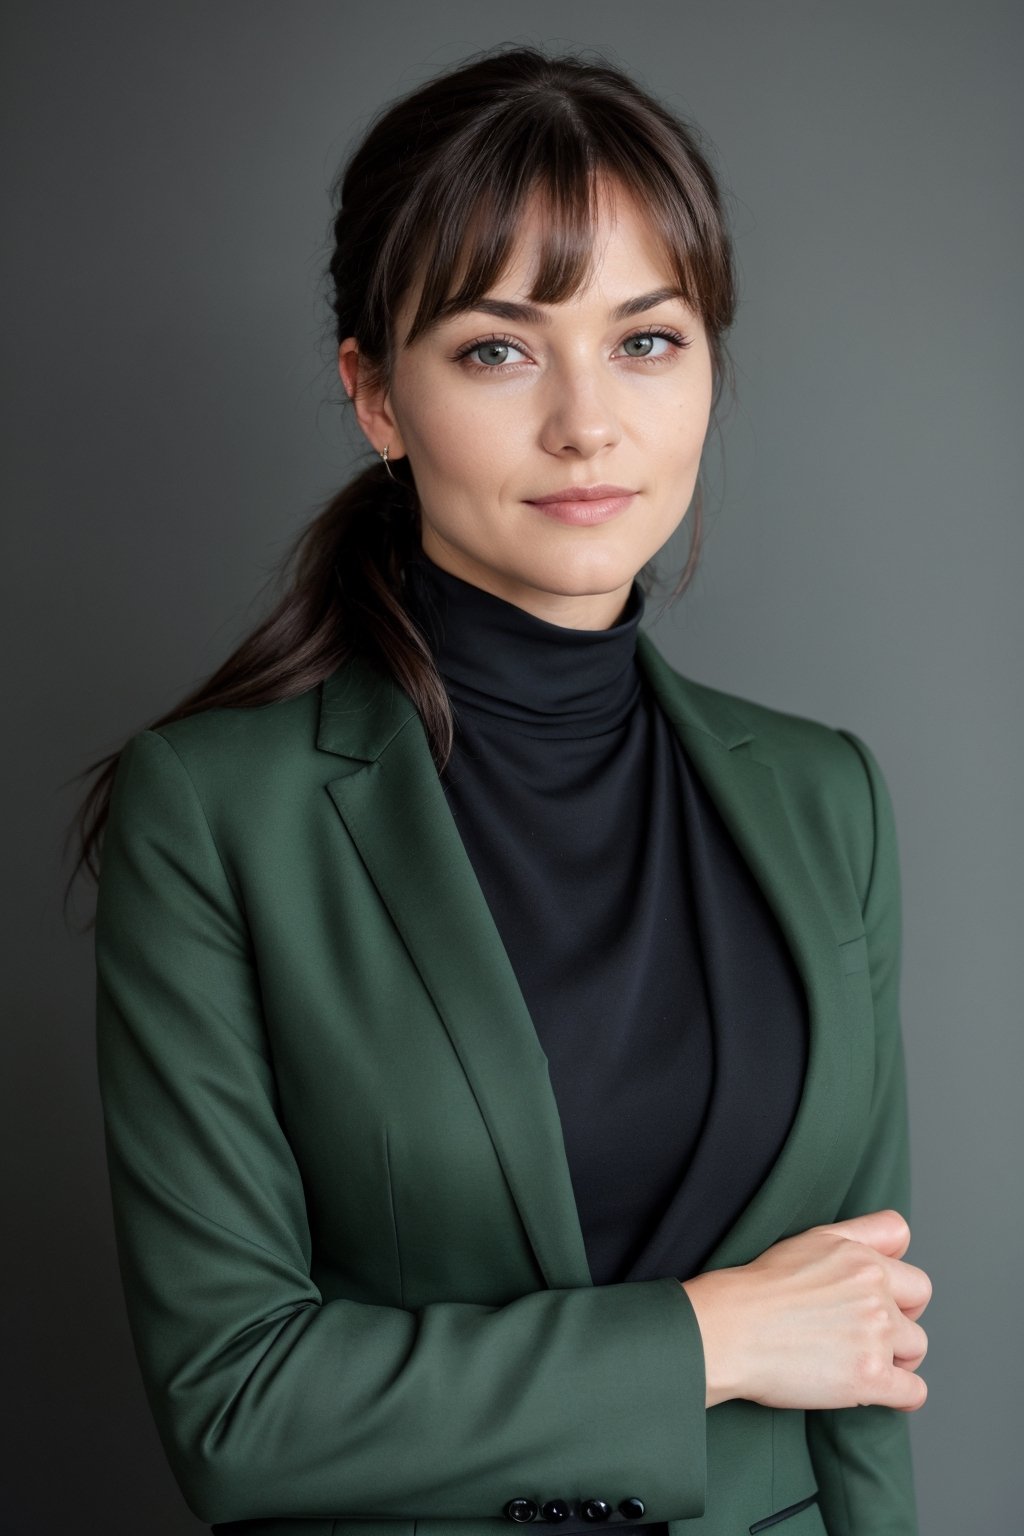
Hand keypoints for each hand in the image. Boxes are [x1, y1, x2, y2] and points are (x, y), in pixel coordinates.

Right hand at [681, 1208, 931, 1411]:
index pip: (913, 1272)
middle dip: (901, 1319)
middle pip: (919, 1306)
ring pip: (916, 1348)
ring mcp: (875, 1335)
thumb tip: (904, 1236)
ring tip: (861, 1360)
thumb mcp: (812, 1240)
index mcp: (863, 1260)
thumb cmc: (760, 1286)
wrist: (731, 1329)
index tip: (881, 1302)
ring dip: (897, 1357)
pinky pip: (913, 1391)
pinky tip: (876, 1390)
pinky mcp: (870, 1378)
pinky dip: (901, 1394)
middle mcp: (876, 1293)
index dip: (899, 1289)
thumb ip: (864, 1232)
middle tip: (870, 1333)